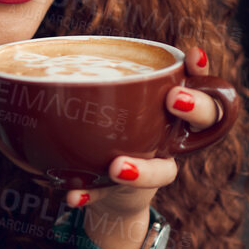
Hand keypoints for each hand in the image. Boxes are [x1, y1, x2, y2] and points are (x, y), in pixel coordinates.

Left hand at [63, 46, 221, 248]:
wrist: (107, 187)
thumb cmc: (109, 128)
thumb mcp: (106, 101)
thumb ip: (93, 80)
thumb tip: (42, 54)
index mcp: (171, 107)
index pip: (200, 82)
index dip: (202, 69)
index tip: (193, 53)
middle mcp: (173, 136)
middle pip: (205, 122)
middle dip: (195, 107)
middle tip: (173, 99)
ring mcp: (158, 167)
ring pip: (165, 171)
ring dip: (143, 169)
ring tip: (117, 167)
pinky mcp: (135, 193)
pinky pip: (115, 195)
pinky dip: (91, 195)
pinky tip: (74, 195)